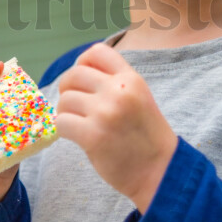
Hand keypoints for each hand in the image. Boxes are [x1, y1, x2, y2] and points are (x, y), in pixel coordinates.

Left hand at [56, 43, 177, 211]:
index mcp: (131, 79)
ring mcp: (105, 112)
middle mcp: (118, 91)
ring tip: (79, 123)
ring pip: (65, 100)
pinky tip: (76, 136)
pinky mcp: (93, 136)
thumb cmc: (146, 135)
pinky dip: (64, 129)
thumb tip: (78, 72)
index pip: (96, 52)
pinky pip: (61, 122)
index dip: (82, 63)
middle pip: (74, 74)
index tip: (83, 81)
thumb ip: (115, 82)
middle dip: (68, 89)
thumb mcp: (139, 97)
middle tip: (75, 105)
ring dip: (66, 112)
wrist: (159, 170)